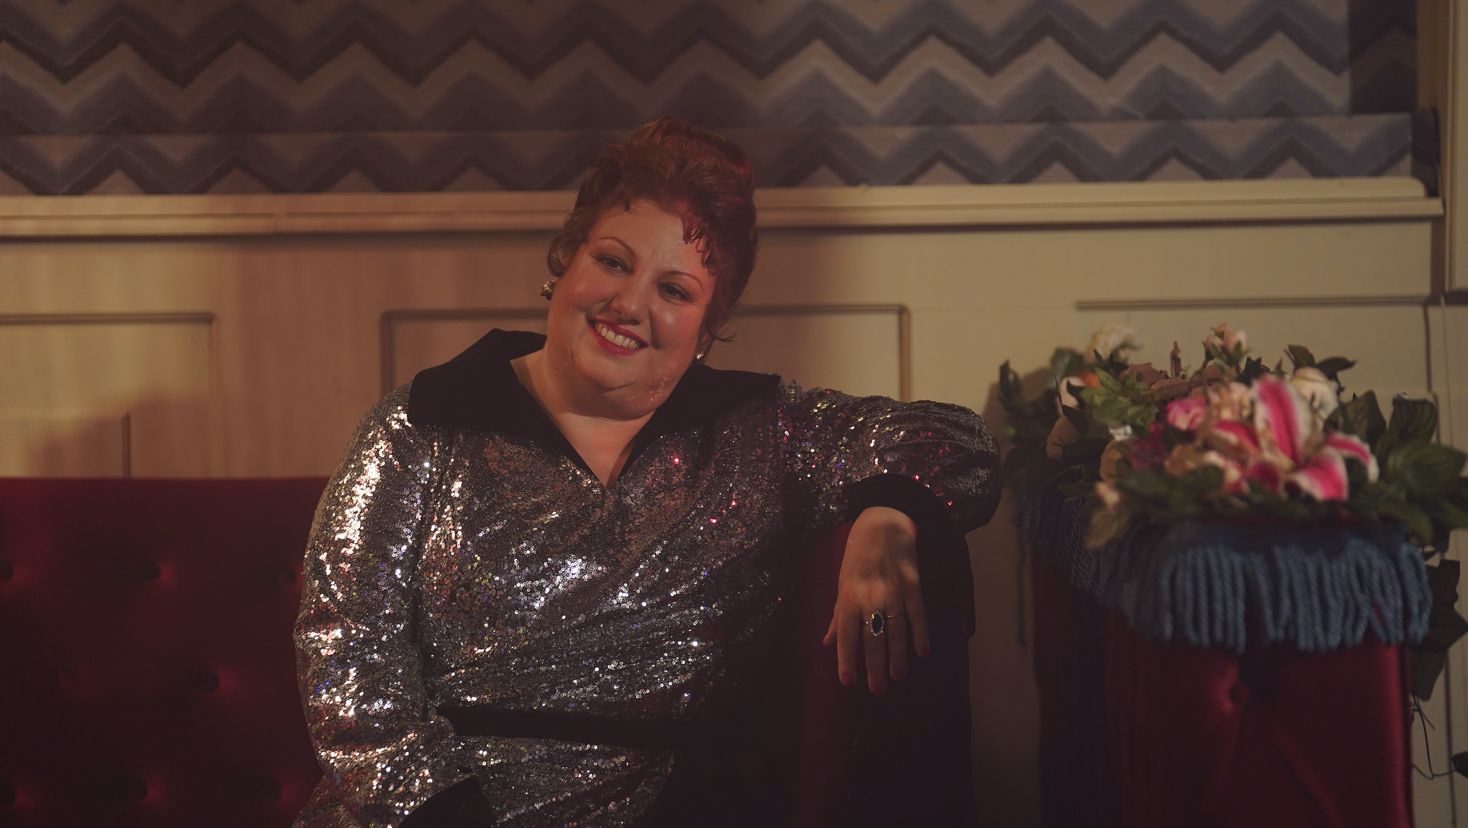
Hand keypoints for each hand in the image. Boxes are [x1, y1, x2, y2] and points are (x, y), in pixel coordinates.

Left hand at [822, 506, 928, 694]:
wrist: (882, 525)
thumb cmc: (857, 557)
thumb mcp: (841, 584)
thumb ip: (838, 617)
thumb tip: (827, 644)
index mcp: (849, 597)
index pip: (847, 635)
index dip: (847, 659)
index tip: (848, 681)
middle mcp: (870, 597)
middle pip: (873, 638)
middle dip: (874, 666)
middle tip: (877, 690)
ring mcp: (893, 591)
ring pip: (896, 630)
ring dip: (898, 656)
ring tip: (897, 676)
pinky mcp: (913, 585)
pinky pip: (917, 614)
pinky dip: (921, 633)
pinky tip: (922, 652)